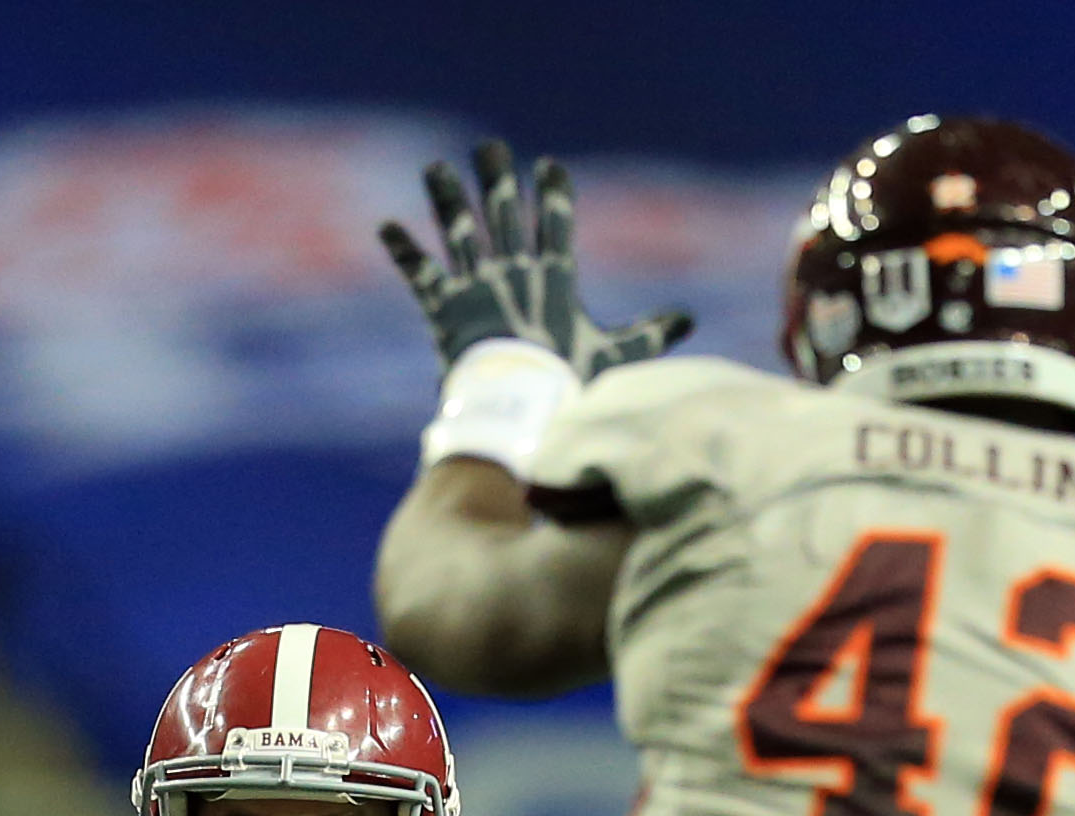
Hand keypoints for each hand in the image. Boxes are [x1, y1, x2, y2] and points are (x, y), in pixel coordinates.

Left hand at [379, 141, 690, 381]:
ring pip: (459, 230)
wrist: (518, 410)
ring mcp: (476, 286)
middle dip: (496, 176)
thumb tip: (687, 320)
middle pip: (503, 212)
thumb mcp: (615, 359)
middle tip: (490, 147)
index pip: (554, 224)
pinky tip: (387, 226)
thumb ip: (648, 336)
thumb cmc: (567, 389)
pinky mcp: (445, 308)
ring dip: (446, 196)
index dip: (552, 193)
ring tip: (436, 168)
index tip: (548, 166)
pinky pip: (421, 273)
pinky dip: (404, 250)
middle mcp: (512, 272)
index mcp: (553, 279)